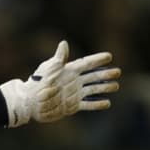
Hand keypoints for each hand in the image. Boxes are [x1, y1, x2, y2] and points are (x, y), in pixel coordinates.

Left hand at [0, 41, 120, 127]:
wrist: (31, 101)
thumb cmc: (38, 82)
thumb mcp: (49, 68)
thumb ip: (59, 58)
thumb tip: (64, 43)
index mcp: (69, 70)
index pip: (87, 63)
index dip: (97, 60)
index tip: (109, 56)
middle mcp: (74, 81)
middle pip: (93, 76)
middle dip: (106, 74)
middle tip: (118, 72)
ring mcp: (74, 94)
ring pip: (93, 89)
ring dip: (105, 88)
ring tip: (116, 86)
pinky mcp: (72, 106)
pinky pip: (87, 105)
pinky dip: (96, 104)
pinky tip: (107, 103)